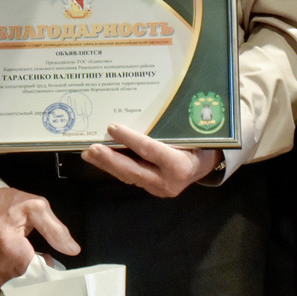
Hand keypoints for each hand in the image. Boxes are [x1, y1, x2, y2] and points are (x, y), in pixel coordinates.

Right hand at [0, 186, 80, 289]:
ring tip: (22, 256)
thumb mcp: (36, 207)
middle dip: (37, 273)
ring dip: (24, 276)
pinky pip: (4, 285)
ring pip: (16, 287)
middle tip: (36, 254)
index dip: (47, 270)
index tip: (48, 259)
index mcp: (10, 248)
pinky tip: (12, 261)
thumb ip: (55, 230)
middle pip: (28, 284)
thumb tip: (72, 250)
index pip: (38, 276)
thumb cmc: (7, 205)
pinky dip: (11, 277)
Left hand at [81, 124, 220, 197]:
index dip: (130, 139)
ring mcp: (159, 189)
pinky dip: (115, 167)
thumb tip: (141, 106)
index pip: (150, 150)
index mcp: (181, 166)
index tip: (112, 127)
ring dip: (107, 164)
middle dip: (110, 159)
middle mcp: (169, 182)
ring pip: (128, 176)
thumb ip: (168, 127)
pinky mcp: (151, 189)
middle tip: (91, 148)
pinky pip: (130, 177)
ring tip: (88, 153)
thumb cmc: (200, 142)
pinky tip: (101, 159)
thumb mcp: (190, 132)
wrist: (207, 164)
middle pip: (133, 170)